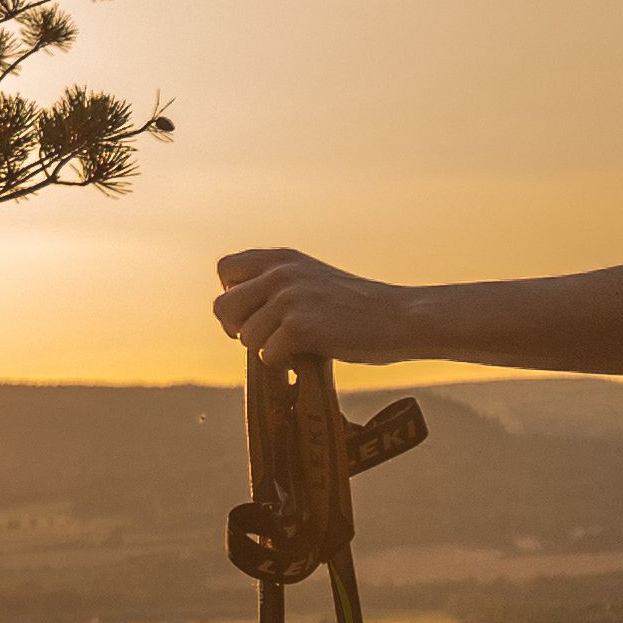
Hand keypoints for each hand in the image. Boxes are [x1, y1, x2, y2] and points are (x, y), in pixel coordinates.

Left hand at [212, 247, 419, 364]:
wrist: (400, 319)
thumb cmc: (356, 309)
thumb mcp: (312, 280)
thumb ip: (277, 286)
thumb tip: (235, 319)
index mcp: (282, 258)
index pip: (226, 270)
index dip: (234, 297)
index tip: (257, 313)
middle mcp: (281, 272)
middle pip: (223, 306)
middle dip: (238, 329)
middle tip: (269, 338)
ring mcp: (289, 297)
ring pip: (245, 336)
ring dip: (266, 350)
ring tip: (296, 348)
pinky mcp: (300, 326)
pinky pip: (267, 355)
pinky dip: (284, 364)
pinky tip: (305, 357)